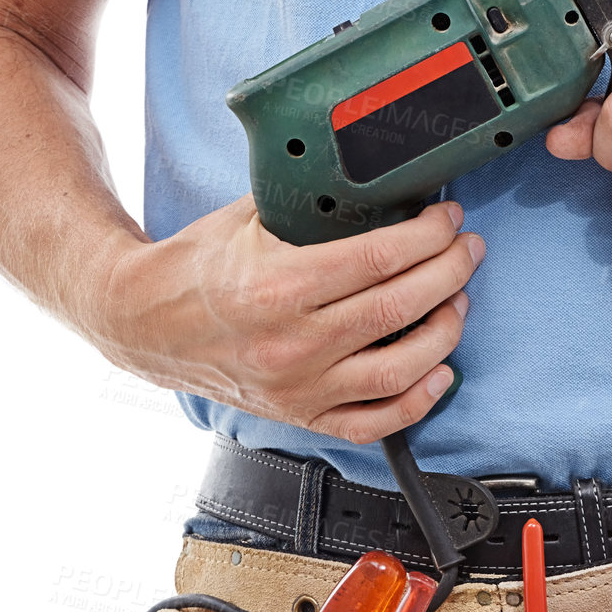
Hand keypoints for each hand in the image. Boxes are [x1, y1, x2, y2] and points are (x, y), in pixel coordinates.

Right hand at [87, 196, 484, 442]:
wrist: (145, 324)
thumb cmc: (198, 267)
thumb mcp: (249, 219)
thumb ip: (312, 207)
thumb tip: (380, 189)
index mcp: (279, 285)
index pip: (379, 258)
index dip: (428, 236)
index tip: (448, 220)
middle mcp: (292, 343)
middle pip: (399, 307)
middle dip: (449, 273)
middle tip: (466, 251)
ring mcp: (299, 387)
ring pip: (399, 369)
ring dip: (444, 331)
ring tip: (457, 301)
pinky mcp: (301, 415)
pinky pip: (374, 423)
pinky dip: (417, 401)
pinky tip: (439, 370)